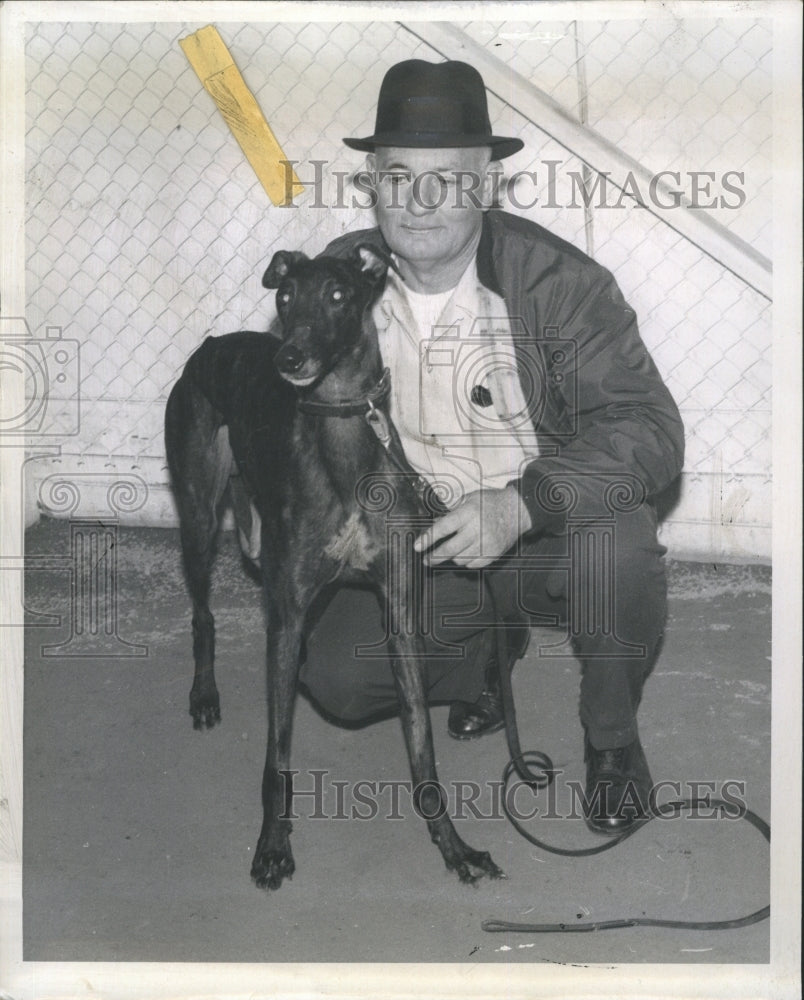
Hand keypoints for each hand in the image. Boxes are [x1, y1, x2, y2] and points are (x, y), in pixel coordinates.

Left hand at [414, 485, 532, 568]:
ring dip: (451, 558)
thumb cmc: (489, 503)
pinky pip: (473, 565)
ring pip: (460, 560)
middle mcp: (478, 529)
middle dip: (434, 557)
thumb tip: (433, 526)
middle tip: (426, 560)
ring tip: (450, 552)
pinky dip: (465, 562)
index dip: (428, 538)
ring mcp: (487, 543)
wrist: (517, 510)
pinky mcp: (494, 554)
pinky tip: (465, 554)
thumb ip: (450, 514)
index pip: (443, 528)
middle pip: (450, 549)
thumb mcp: (469, 500)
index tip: (417, 547)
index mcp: (469, 512)